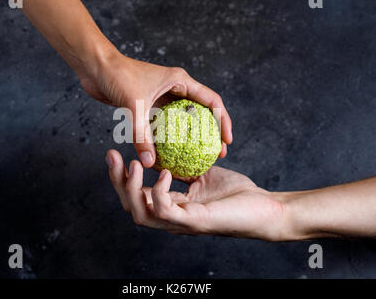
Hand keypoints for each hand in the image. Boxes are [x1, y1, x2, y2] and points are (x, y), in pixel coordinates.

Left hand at [80, 52, 231, 167]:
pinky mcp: (148, 106)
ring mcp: (162, 98)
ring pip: (182, 121)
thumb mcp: (134, 105)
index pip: (212, 101)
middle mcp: (175, 88)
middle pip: (201, 112)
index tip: (227, 141)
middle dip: (211, 133)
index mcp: (180, 81)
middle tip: (216, 154)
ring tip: (196, 157)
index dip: (224, 121)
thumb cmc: (117, 75)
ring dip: (190, 137)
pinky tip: (169, 153)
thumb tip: (150, 162)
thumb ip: (142, 135)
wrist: (95, 67)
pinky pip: (163, 125)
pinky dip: (168, 138)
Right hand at [105, 149, 289, 240]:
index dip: (122, 176)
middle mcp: (171, 218)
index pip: (137, 195)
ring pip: (140, 213)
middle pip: (131, 206)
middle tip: (112, 155)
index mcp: (172, 207)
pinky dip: (159, 191)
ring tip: (132, 165)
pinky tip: (165, 173)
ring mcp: (181, 223)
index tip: (115, 152)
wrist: (263, 209)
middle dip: (117, 181)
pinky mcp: (194, 222)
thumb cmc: (236, 194)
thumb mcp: (203, 175)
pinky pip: (165, 210)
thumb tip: (166, 153)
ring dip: (131, 188)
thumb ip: (183, 168)